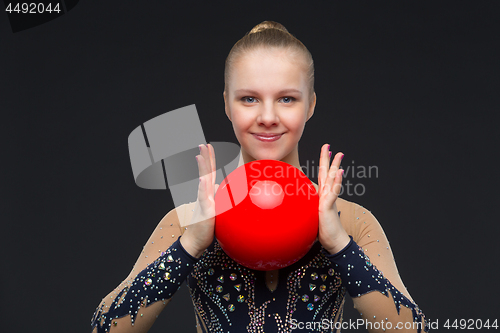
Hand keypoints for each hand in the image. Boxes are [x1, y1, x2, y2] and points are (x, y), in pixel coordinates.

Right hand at [180, 143, 218, 257]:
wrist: (196, 242)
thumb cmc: (207, 227)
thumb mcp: (217, 210)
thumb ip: (220, 199)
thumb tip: (226, 189)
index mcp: (208, 193)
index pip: (209, 172)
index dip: (209, 159)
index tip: (208, 146)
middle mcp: (204, 194)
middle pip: (205, 172)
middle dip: (205, 158)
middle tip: (203, 144)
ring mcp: (203, 201)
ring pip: (203, 181)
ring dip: (202, 168)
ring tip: (200, 156)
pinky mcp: (204, 210)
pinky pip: (203, 197)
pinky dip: (202, 188)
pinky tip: (202, 180)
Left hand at [317, 144, 350, 254]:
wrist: (333, 242)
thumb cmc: (322, 230)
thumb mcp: (311, 216)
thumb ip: (306, 209)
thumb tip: (292, 208)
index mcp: (322, 195)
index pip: (322, 176)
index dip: (323, 164)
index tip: (326, 153)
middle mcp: (327, 195)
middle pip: (328, 173)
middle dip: (328, 159)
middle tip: (328, 146)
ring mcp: (329, 199)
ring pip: (333, 179)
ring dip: (335, 166)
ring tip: (339, 154)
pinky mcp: (328, 206)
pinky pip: (333, 192)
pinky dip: (337, 182)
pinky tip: (339, 173)